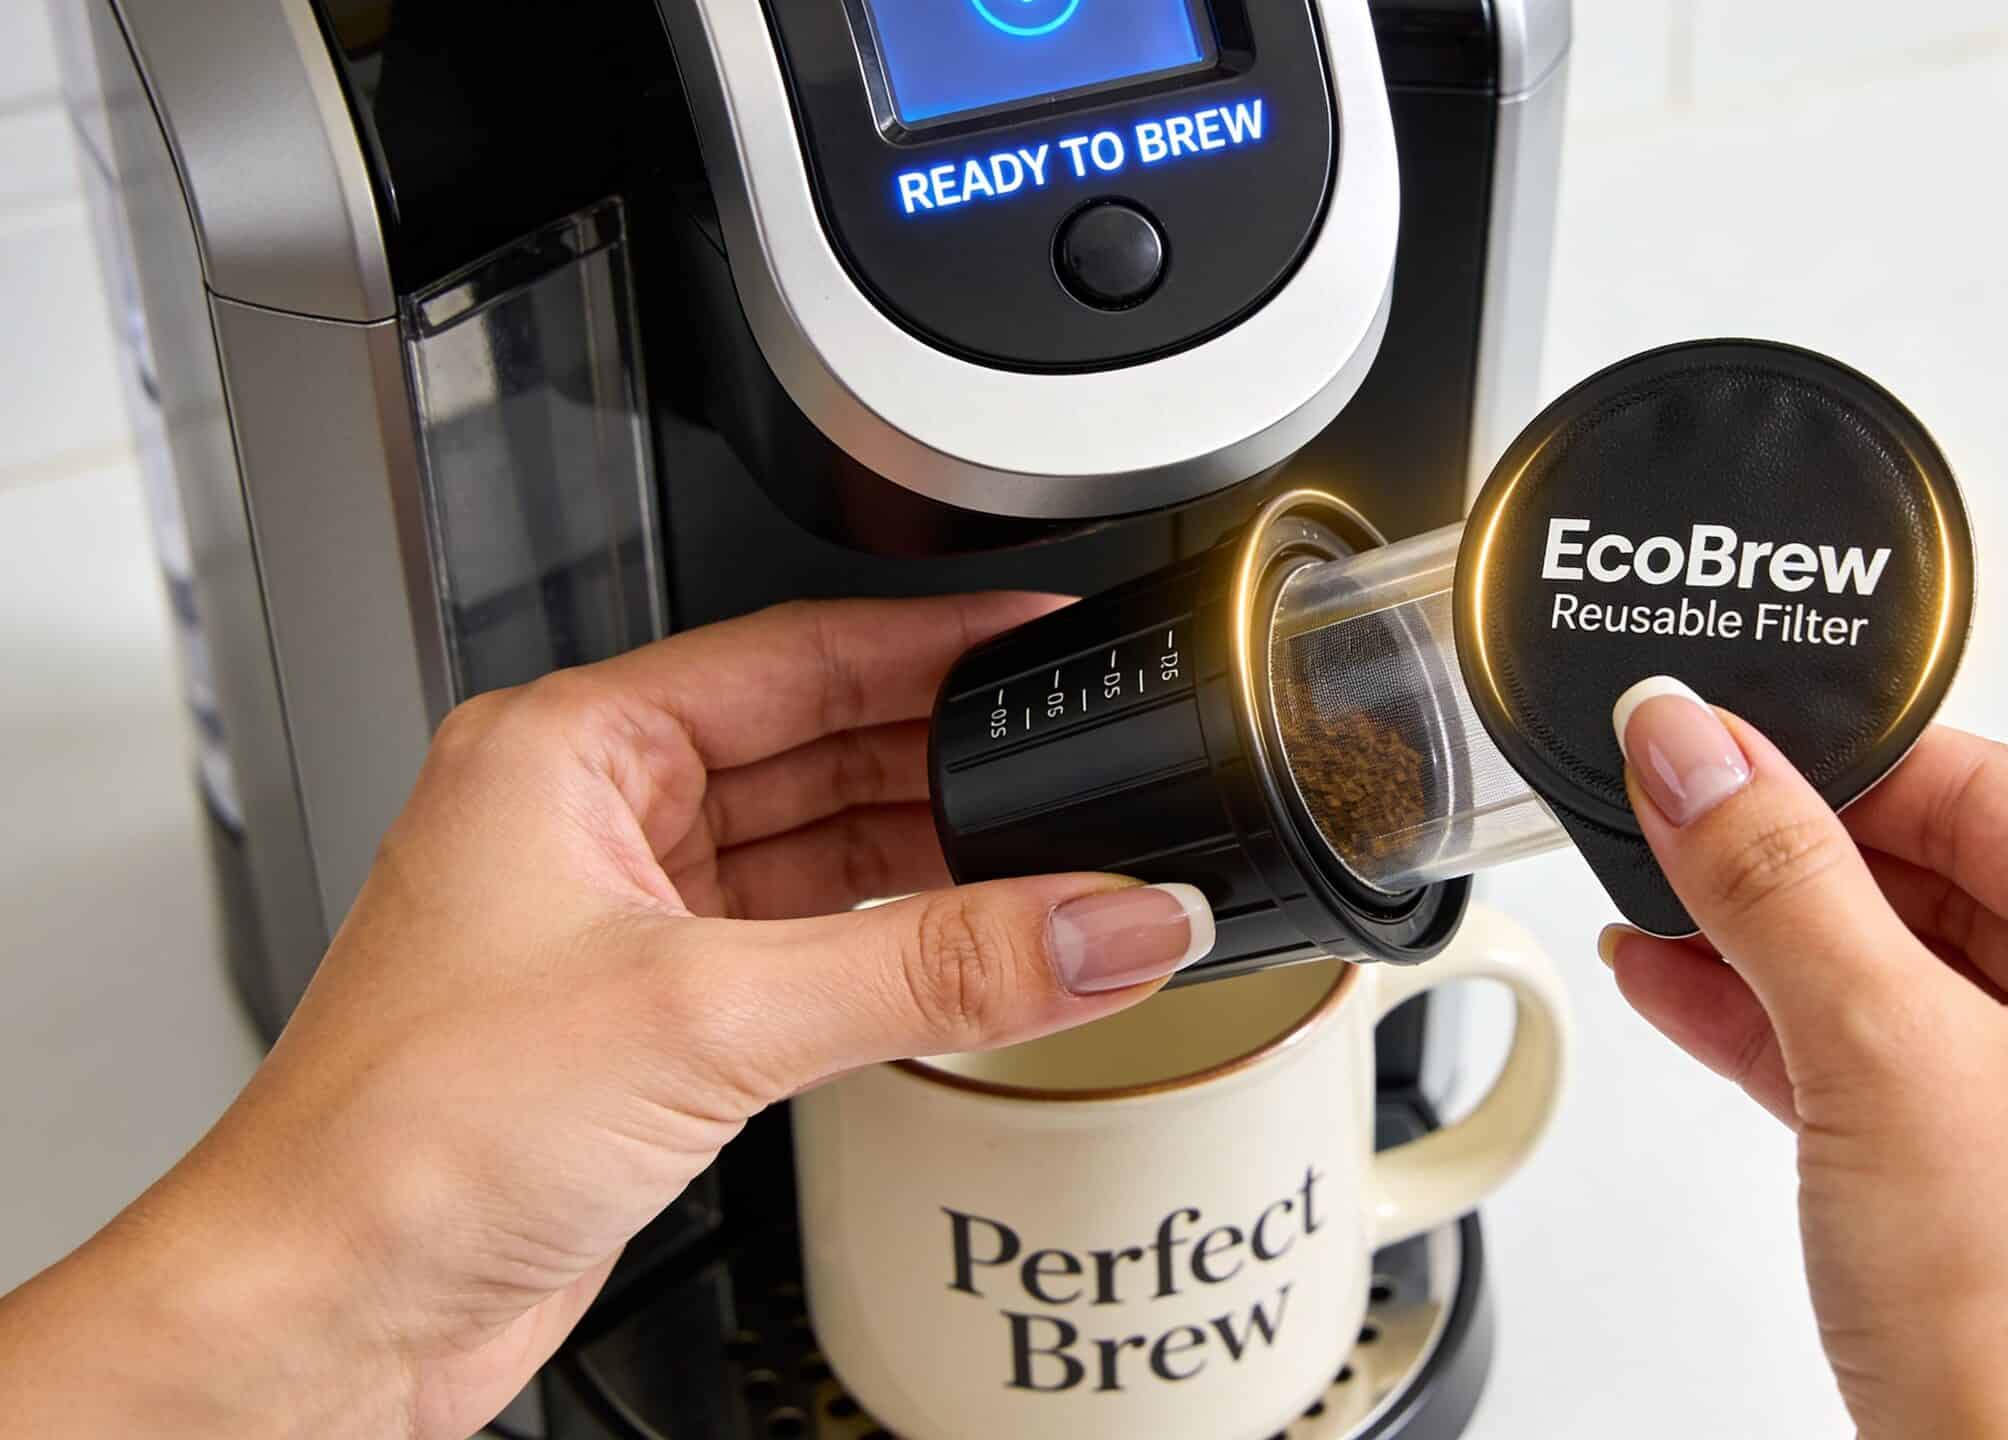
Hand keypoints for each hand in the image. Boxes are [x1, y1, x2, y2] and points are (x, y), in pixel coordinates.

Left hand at [0, 597, 1215, 1438]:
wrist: (322, 1315)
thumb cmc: (402, 1140)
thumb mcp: (707, 1018)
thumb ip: (933, 969)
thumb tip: (1101, 923)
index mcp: (567, 750)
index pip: (797, 652)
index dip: (936, 643)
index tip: (1047, 643)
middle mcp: (594, 823)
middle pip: (824, 753)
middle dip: (955, 772)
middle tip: (1085, 782)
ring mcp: (625, 925)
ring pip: (824, 859)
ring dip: (938, 874)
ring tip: (1061, 880)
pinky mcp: (653, 1026)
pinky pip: (811, 955)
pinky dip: (899, 961)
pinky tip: (978, 968)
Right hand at [1603, 680, 2007, 1439]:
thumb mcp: (1881, 1051)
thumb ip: (1775, 876)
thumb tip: (1694, 742)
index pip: (1993, 791)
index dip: (1834, 764)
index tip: (1710, 740)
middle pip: (1949, 881)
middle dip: (1788, 863)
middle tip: (1665, 817)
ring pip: (1915, 977)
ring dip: (1773, 946)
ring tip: (1653, 901)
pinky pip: (1906, 1065)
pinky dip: (1798, 1030)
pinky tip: (1689, 990)